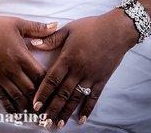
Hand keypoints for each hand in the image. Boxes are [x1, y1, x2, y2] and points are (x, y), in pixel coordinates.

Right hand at [0, 13, 57, 112]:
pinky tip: (15, 113)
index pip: (39, 75)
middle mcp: (12, 69)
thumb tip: (55, 25)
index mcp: (21, 55)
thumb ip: (37, 28)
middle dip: (39, 96)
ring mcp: (0, 76)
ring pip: (17, 97)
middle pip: (30, 89)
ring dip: (26, 104)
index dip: (47, 82)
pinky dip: (9, 107)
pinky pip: (1, 98)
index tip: (52, 86)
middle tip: (46, 102)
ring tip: (34, 110)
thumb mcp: (18, 23)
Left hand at [30, 9, 137, 128]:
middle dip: (52, 108)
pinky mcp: (102, 79)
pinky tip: (81, 119)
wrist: (116, 30)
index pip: (52, 79)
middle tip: (43, 122)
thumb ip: (51, 38)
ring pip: (76, 98)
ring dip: (66, 112)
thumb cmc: (91, 27)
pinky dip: (87, 109)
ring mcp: (91, 76)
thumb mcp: (69, 29)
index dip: (43, 93)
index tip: (35, 105)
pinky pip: (93, 97)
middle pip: (62, 93)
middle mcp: (78, 70)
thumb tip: (33, 43)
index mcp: (68, 57)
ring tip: (58, 124)